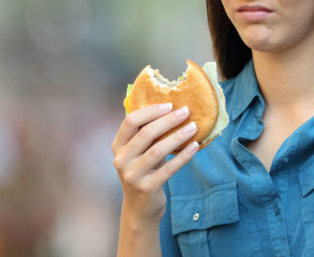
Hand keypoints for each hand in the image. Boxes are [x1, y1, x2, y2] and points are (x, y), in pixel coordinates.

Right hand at [112, 103, 198, 220]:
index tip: (170, 105)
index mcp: (118, 146)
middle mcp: (121, 160)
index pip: (131, 122)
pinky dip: (183, 156)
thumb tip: (171, 108)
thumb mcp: (138, 152)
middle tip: (186, 112)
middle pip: (146, 134)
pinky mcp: (146, 188)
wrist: (140, 208)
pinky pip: (169, 168)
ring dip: (178, 136)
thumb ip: (146, 133)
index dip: (150, 111)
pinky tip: (195, 146)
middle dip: (168, 120)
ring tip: (194, 127)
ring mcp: (132, 175)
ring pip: (158, 150)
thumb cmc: (144, 171)